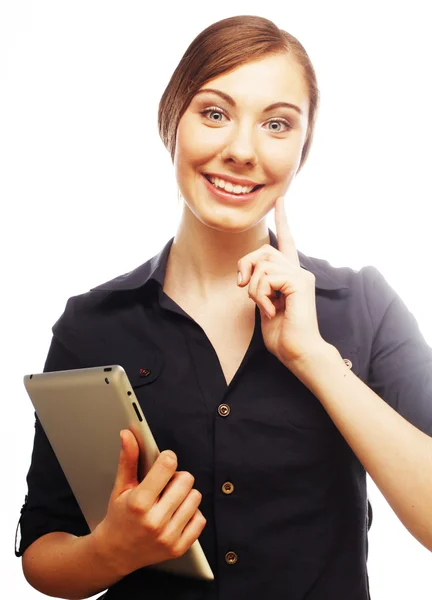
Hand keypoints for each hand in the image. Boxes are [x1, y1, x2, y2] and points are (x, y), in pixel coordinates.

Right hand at [92, 430, 205, 577]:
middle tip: (164, 485)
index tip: (164, 461)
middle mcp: (154, 521)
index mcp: (138, 503)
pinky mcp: (178, 548)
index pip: (167, 465)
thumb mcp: (120, 487)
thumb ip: (128, 459)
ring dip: (185, 495)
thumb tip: (128, 435)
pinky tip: (176, 515)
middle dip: (177, 478)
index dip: (168, 458)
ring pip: (195, 498)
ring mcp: (168, 537)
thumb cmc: (119, 516)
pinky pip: (200, 519)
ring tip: (169, 501)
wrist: (116, 553)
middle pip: (186, 480)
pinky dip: (191, 514)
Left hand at [237, 196, 326, 365]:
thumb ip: (258, 284)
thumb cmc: (282, 334)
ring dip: (254, 288)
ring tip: (265, 306)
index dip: (282, 220)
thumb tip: (247, 274)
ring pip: (262, 265)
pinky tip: (273, 310)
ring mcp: (301, 275)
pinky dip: (262, 296)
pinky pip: (266, 277)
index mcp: (290, 275)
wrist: (298, 352)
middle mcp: (299, 270)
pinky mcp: (300, 282)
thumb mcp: (263, 304)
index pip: (286, 241)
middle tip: (244, 288)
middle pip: (263, 250)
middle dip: (246, 267)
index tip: (280, 198)